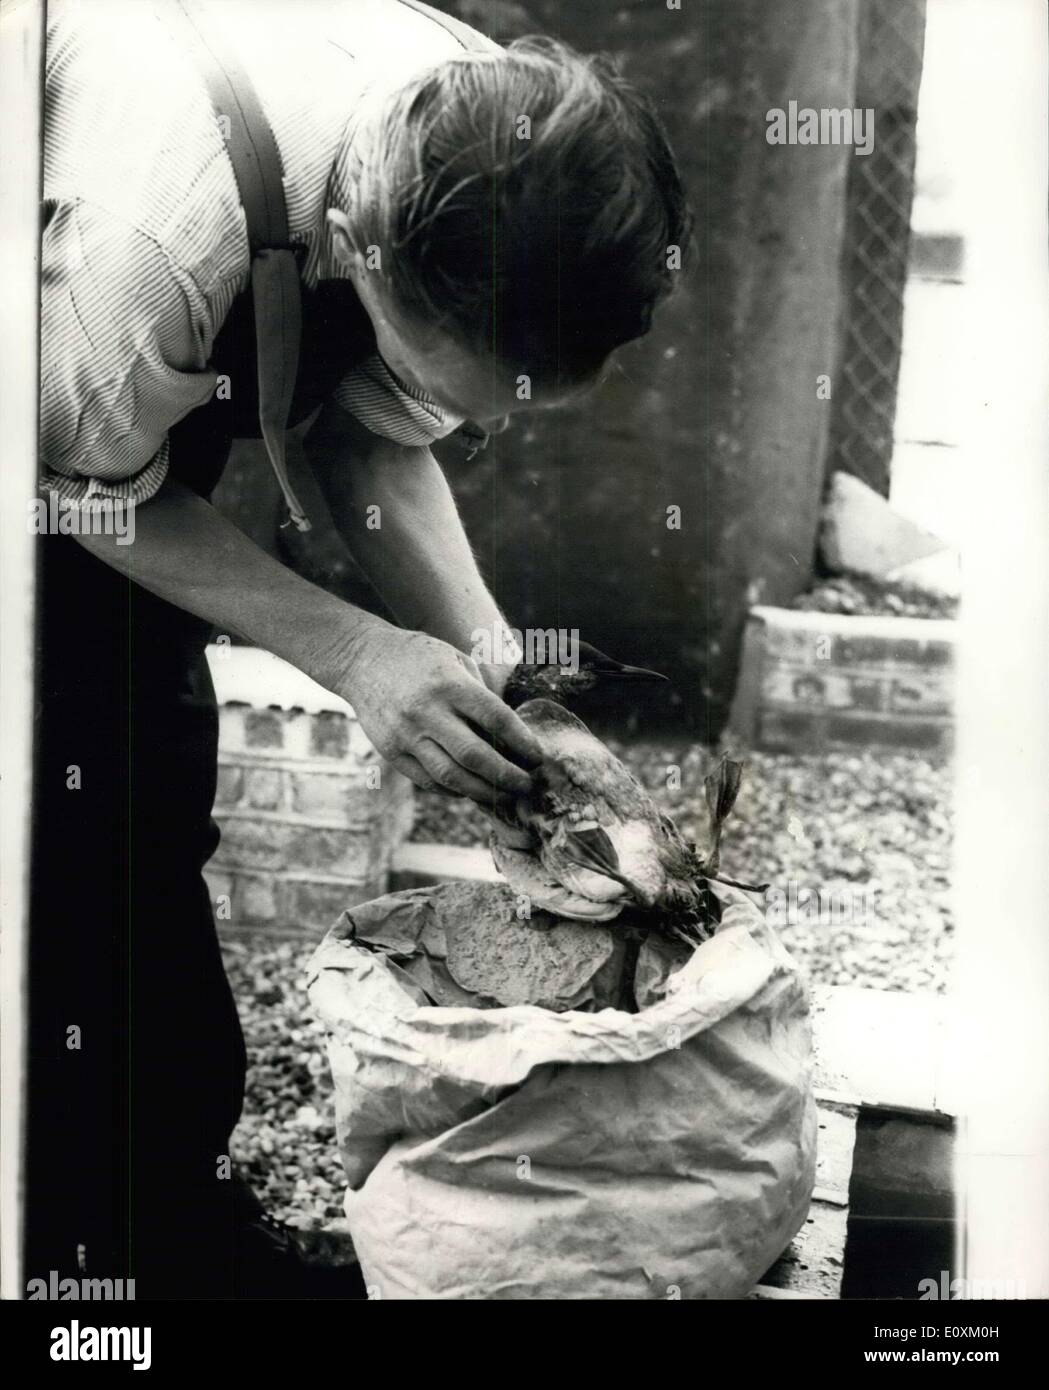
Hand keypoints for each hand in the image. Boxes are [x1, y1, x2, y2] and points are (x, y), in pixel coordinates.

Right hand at [329, 621, 542, 803]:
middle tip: (527, 785)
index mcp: (449, 684)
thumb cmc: (419, 657)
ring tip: (503, 795)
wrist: (362, 659)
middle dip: (507, 776)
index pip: (495, 718)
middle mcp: (427, 711)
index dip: (521, 741)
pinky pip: (427, 780)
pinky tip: (470, 790)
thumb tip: (510, 731)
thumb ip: (481, 692)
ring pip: (450, 776)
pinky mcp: (391, 751)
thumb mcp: (455, 659)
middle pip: (475, 755)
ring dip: (482, 791)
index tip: (539, 757)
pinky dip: (452, 790)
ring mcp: (406, 734)